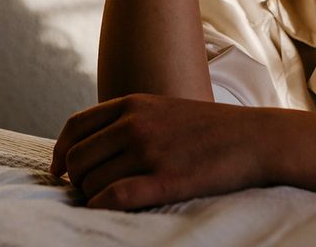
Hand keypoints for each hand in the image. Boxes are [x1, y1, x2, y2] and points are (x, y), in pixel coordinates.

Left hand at [50, 93, 272, 209]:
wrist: (256, 138)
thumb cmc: (210, 129)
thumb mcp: (163, 109)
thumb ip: (129, 120)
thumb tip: (93, 146)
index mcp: (132, 104)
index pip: (75, 126)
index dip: (60, 151)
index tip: (59, 170)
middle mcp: (135, 124)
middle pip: (78, 158)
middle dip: (77, 180)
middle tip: (90, 192)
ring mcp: (149, 151)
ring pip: (92, 181)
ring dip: (92, 197)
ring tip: (107, 201)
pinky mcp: (166, 179)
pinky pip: (115, 197)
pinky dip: (102, 207)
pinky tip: (107, 210)